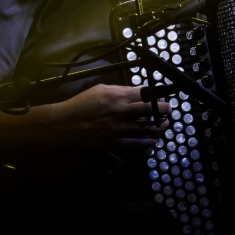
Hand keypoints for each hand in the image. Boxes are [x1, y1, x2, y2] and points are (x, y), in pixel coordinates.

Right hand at [51, 84, 169, 149]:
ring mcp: (119, 129)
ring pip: (147, 129)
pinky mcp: (115, 143)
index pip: (145, 94)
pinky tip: (154, 140)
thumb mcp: (101, 89)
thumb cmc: (81, 104)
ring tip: (164, 124)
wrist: (65, 125)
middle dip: (164, 110)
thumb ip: (120, 90)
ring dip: (159, 127)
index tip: (162, 97)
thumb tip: (135, 92)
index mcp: (118, 96)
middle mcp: (122, 112)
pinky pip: (137, 144)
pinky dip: (148, 142)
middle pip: (150, 110)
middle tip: (169, 110)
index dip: (157, 95)